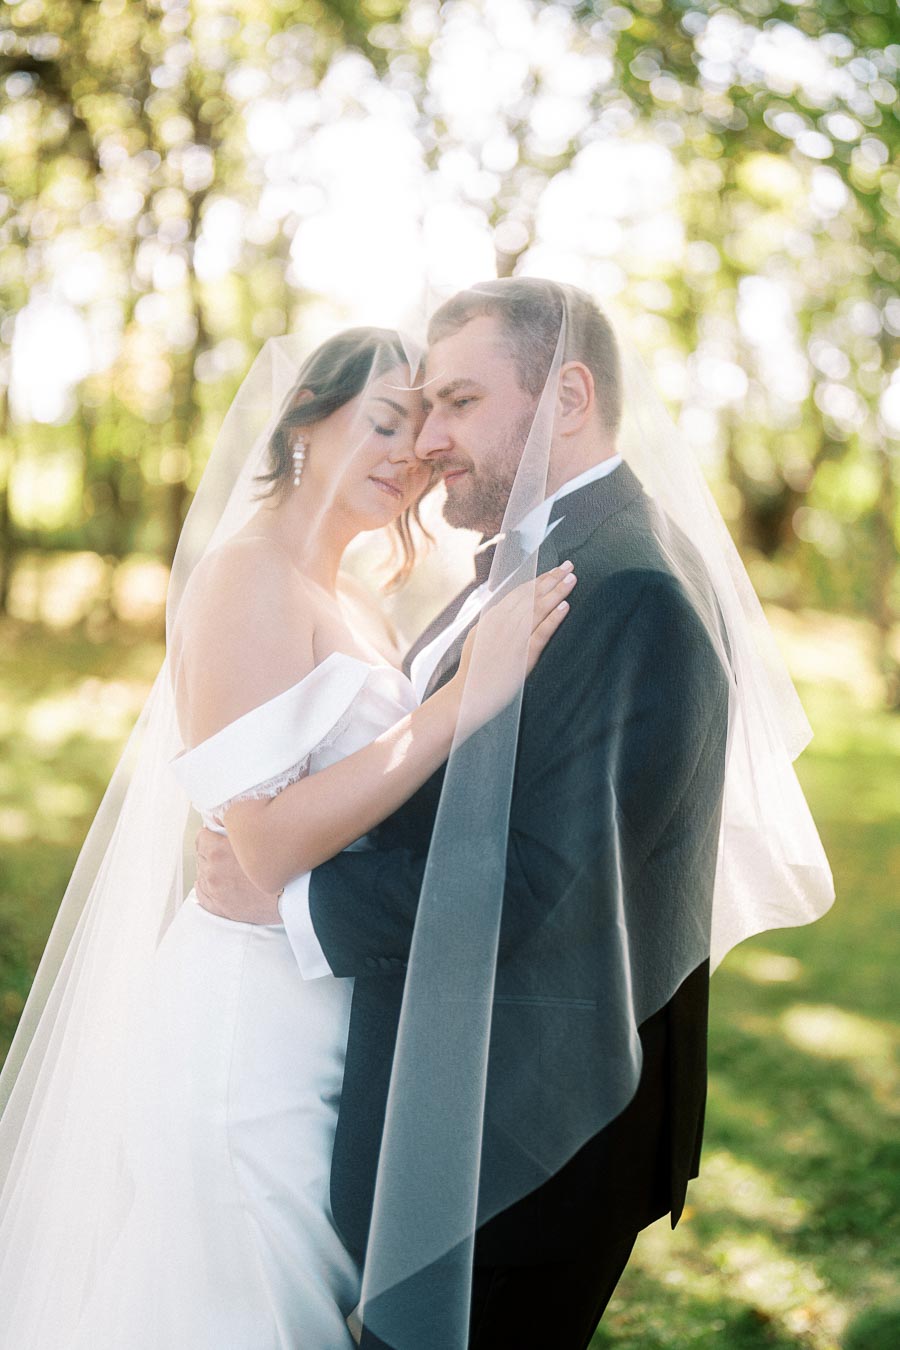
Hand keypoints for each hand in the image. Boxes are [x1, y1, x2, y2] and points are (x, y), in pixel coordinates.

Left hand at [195, 827, 282, 923]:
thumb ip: (235, 823)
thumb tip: (219, 818)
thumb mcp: (257, 831)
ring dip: (211, 869)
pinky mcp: (222, 908)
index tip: (220, 835)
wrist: (296, 893)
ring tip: (228, 868)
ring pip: (202, 875)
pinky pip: (203, 896)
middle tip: (228, 851)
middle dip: (212, 851)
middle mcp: (212, 872)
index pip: (201, 837)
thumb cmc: (280, 862)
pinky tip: (215, 884)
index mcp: (217, 851)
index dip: (212, 834)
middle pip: (201, 855)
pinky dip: (206, 888)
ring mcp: (216, 892)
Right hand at [450, 561, 575, 728]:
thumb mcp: (477, 636)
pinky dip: (553, 619)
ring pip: (538, 610)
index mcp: (492, 618)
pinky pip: (541, 634)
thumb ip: (490, 619)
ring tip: (571, 579)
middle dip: (551, 579)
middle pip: (532, 596)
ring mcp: (514, 639)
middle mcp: (503, 624)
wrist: (467, 694)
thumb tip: (497, 602)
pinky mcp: (523, 656)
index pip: (519, 593)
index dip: (538, 580)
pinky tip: (565, 607)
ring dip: (556, 593)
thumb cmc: (473, 669)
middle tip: (569, 565)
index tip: (553, 570)